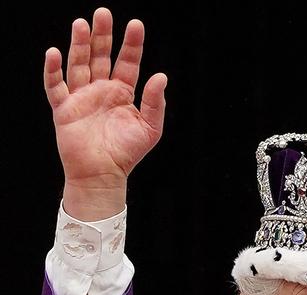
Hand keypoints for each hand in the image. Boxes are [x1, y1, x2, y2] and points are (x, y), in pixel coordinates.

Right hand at [44, 7, 166, 219]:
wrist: (103, 175)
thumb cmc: (127, 153)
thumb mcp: (150, 128)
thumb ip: (154, 102)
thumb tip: (161, 75)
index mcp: (123, 93)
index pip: (128, 62)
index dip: (132, 44)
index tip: (135, 24)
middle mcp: (101, 90)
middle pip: (101, 56)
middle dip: (103, 35)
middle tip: (104, 13)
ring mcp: (81, 97)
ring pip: (79, 64)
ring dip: (80, 45)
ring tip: (82, 24)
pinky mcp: (64, 109)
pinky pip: (55, 86)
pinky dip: (53, 70)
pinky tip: (54, 53)